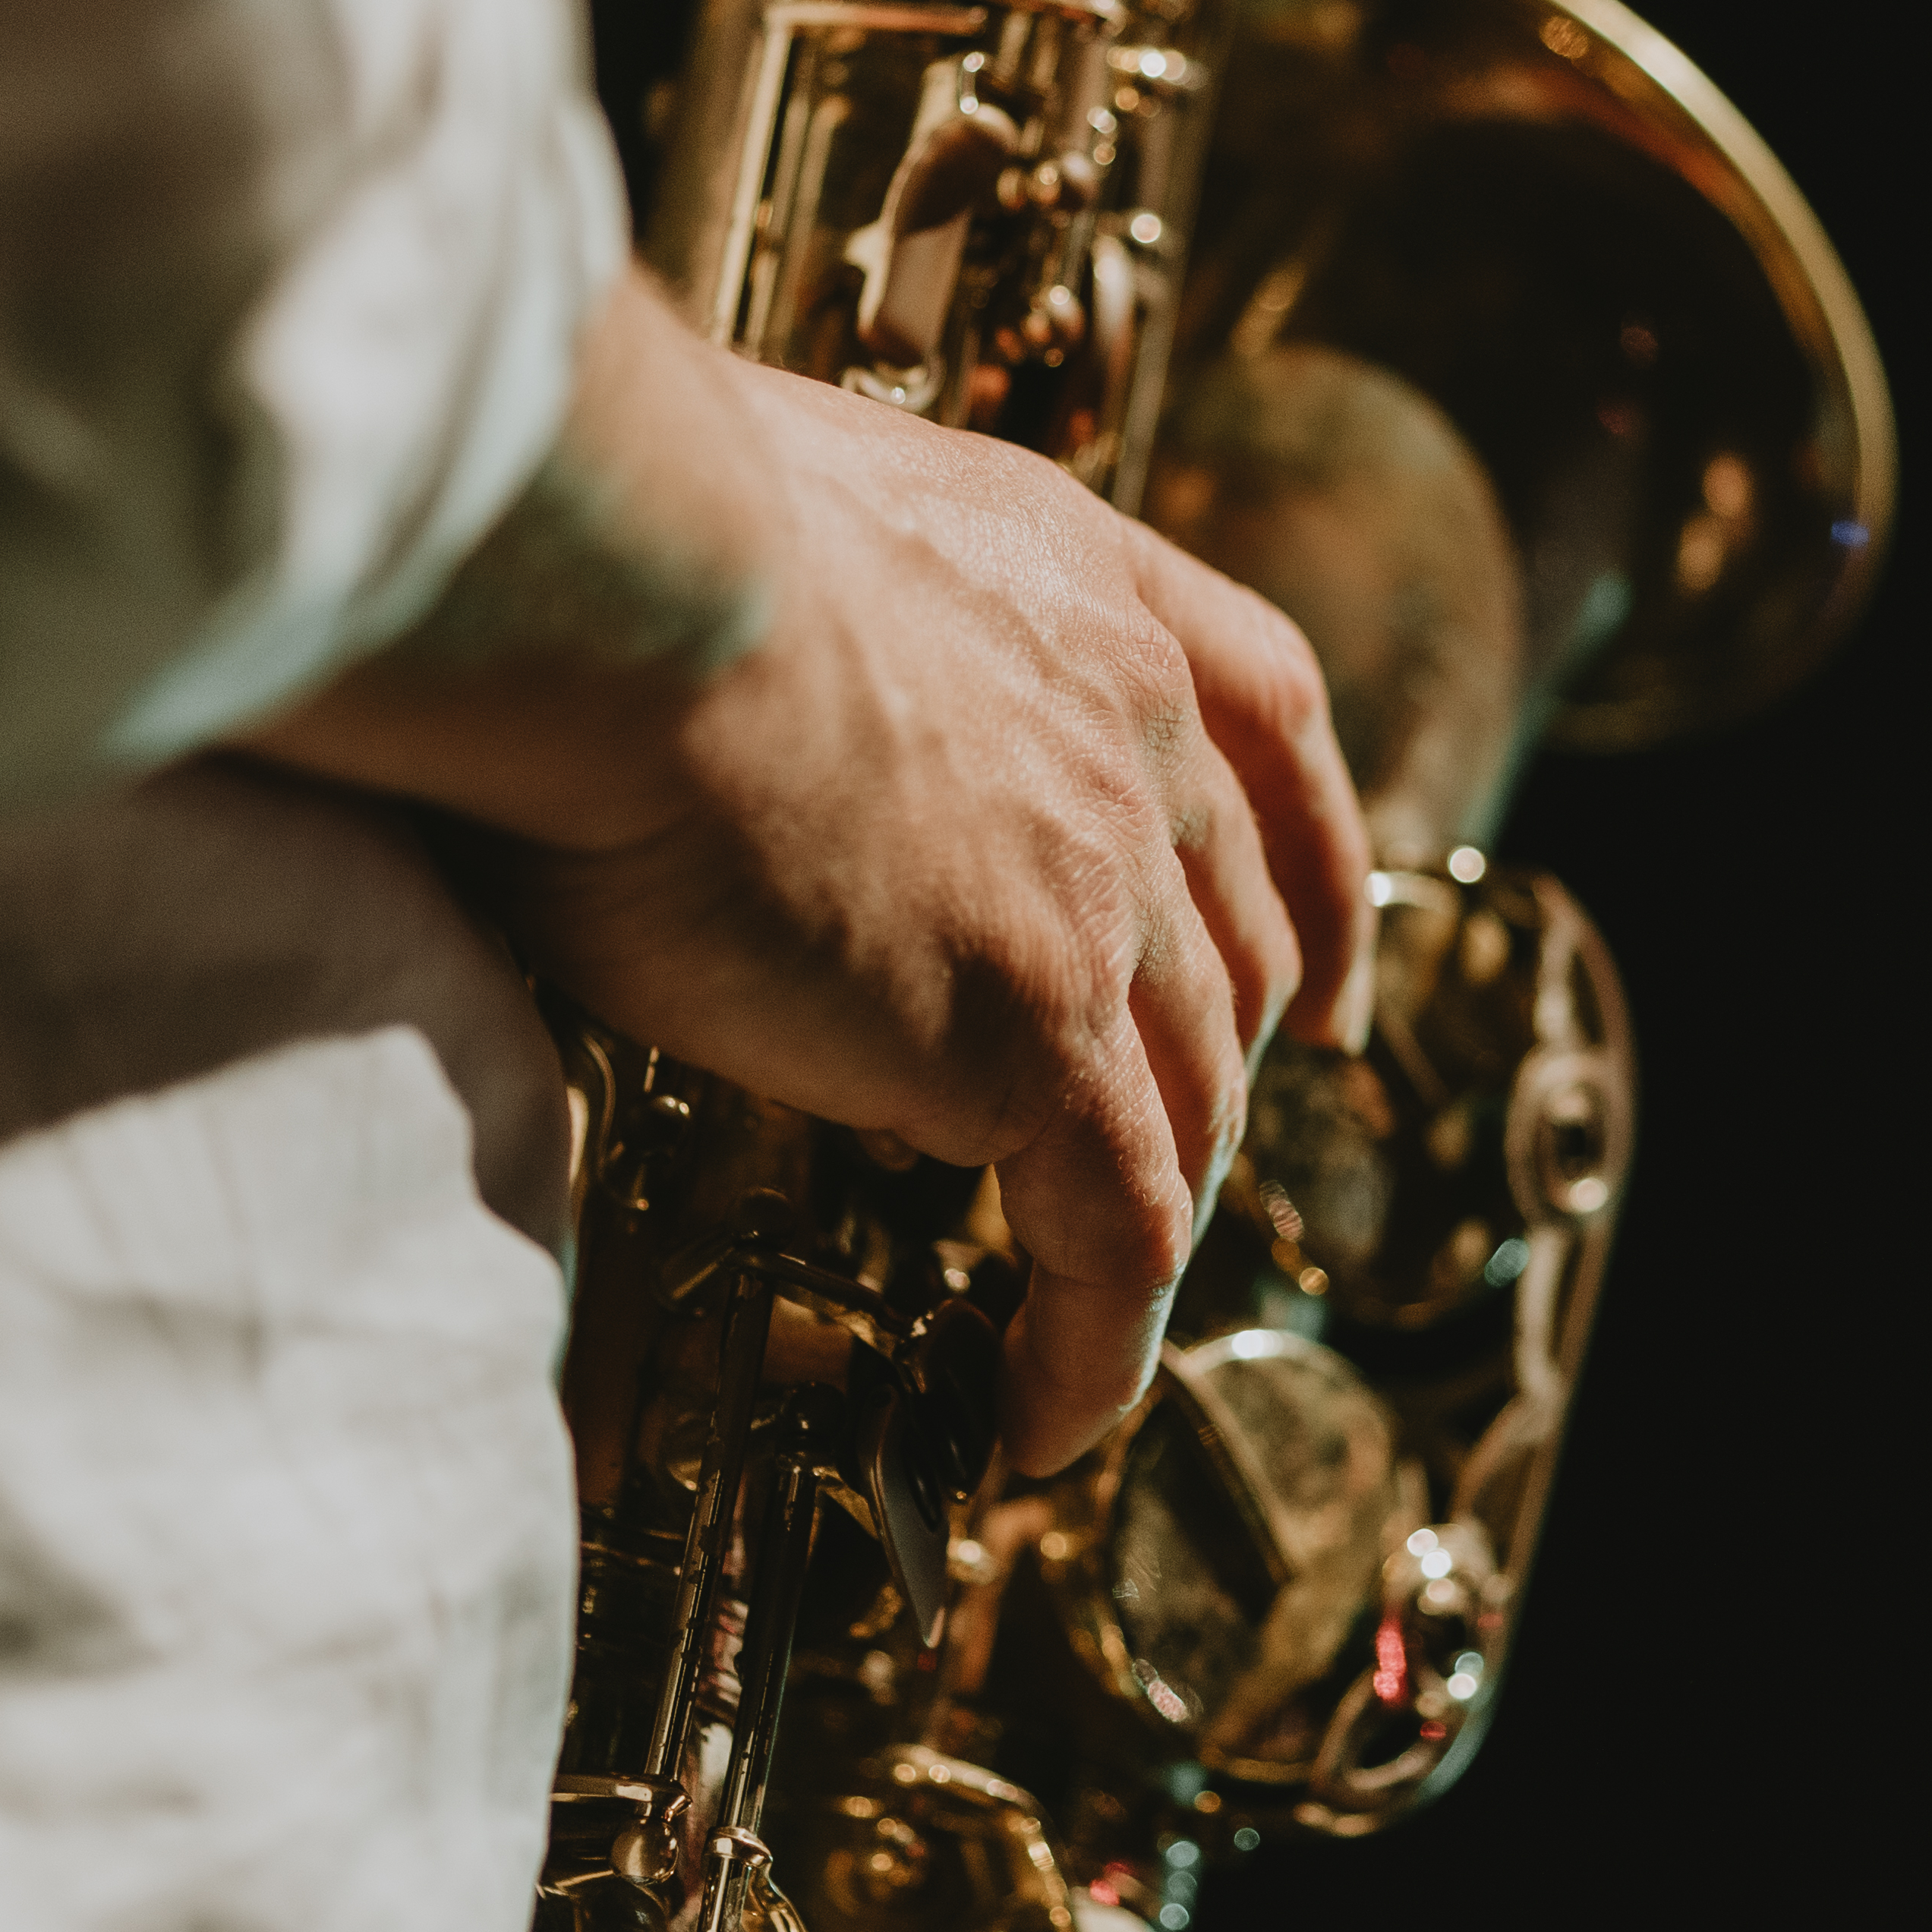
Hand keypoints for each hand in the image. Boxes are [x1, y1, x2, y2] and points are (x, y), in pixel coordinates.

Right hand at [247, 286, 1373, 1467]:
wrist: (618, 564)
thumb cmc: (605, 521)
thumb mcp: (759, 519)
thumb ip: (799, 606)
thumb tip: (702, 665)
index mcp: (1070, 577)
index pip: (1266, 717)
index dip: (1316, 858)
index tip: (1326, 963)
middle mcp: (1123, 724)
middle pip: (1238, 932)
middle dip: (1233, 1057)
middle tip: (1194, 1146)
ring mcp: (1098, 887)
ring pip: (1189, 1091)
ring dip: (1157, 1206)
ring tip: (1098, 1303)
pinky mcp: (1032, 1033)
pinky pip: (1117, 1229)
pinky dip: (1100, 1337)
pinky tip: (1045, 1412)